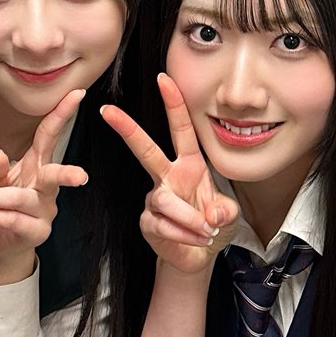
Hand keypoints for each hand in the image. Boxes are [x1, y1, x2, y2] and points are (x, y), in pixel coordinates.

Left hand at [0, 89, 88, 282]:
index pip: (50, 136)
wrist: (3, 244)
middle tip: (81, 177)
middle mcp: (46, 187)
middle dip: (68, 174)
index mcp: (37, 165)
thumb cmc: (0, 206)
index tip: (76, 94)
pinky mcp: (36, 231)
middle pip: (56, 175)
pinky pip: (13, 220)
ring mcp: (44, 211)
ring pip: (20, 199)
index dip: (62, 114)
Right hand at [102, 72, 239, 273]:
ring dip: (189, 218)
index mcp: (190, 165)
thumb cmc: (212, 225)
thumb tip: (212, 213)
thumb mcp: (228, 215)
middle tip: (107, 110)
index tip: (164, 79)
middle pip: (145, 150)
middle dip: (128, 129)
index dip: (173, 105)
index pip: (181, 130)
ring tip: (205, 231)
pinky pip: (163, 225)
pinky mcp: (147, 221)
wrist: (198, 257)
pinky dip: (184, 235)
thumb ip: (225, 211)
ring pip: (165, 200)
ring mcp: (155, 199)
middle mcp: (168, 177)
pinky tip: (195, 241)